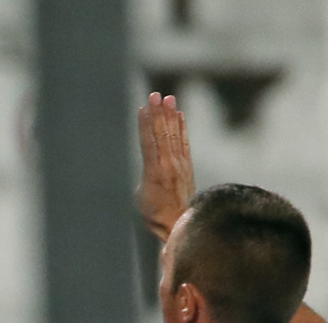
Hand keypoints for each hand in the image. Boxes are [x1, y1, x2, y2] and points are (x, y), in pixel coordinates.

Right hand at [136, 91, 194, 240]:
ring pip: (173, 135)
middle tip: (155, 95)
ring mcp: (180, 164)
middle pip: (161, 134)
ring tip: (168, 98)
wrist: (179, 222)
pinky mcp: (187, 166)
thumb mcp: (141, 198)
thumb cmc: (155, 214)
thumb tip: (149, 166)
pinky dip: (181, 128)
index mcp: (154, 173)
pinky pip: (183, 142)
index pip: (148, 143)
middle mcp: (168, 165)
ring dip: (170, 115)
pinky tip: (179, 115)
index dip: (145, 125)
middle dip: (157, 113)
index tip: (143, 108)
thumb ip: (144, 177)